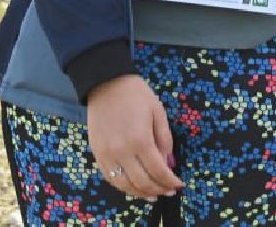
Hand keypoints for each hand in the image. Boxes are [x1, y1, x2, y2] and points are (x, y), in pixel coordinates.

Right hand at [87, 75, 182, 199]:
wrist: (105, 82)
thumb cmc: (136, 94)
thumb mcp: (158, 112)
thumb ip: (164, 140)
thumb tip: (169, 164)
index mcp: (140, 139)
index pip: (158, 170)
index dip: (170, 181)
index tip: (179, 185)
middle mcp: (122, 151)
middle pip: (142, 182)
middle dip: (158, 190)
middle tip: (168, 191)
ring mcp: (107, 154)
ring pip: (124, 185)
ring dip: (141, 193)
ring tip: (153, 194)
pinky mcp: (97, 154)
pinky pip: (110, 178)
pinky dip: (124, 186)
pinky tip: (134, 186)